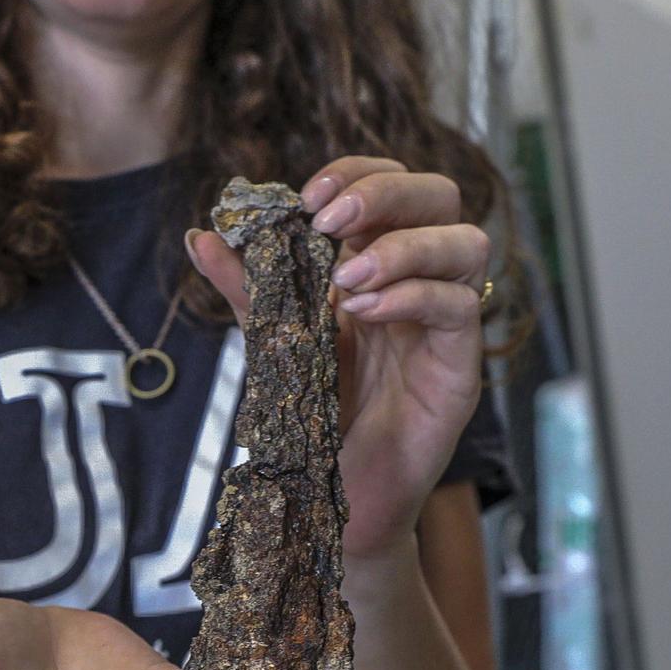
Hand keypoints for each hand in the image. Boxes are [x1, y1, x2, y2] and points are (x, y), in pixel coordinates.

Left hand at [186, 157, 489, 557]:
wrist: (329, 495)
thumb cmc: (311, 414)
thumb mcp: (272, 339)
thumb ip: (246, 287)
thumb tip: (202, 234)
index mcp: (377, 258)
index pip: (390, 183)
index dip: (356, 173)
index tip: (307, 197)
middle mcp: (420, 278)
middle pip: (440, 195)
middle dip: (385, 193)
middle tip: (329, 222)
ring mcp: (445, 319)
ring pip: (468, 242)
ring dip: (405, 245)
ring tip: (346, 280)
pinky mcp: (460, 364)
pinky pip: (461, 307)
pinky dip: (413, 297)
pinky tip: (365, 313)